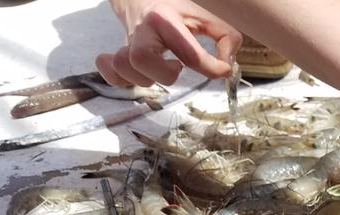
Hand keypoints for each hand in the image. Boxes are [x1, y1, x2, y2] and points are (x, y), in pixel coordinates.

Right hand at [98, 0, 241, 86]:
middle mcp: (142, 30)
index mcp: (165, 19)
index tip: (222, 70)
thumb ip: (225, 37)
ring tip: (161, 68)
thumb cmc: (176, 9)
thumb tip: (227, 64)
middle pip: (142, 59)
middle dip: (165, 74)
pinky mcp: (121, 55)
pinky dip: (121, 80)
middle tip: (177, 67)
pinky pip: (112, 74)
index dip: (212, 69)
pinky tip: (136, 75)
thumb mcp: (206, 15)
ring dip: (146, 78)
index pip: (190, 54)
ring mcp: (128, 43)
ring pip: (126, 69)